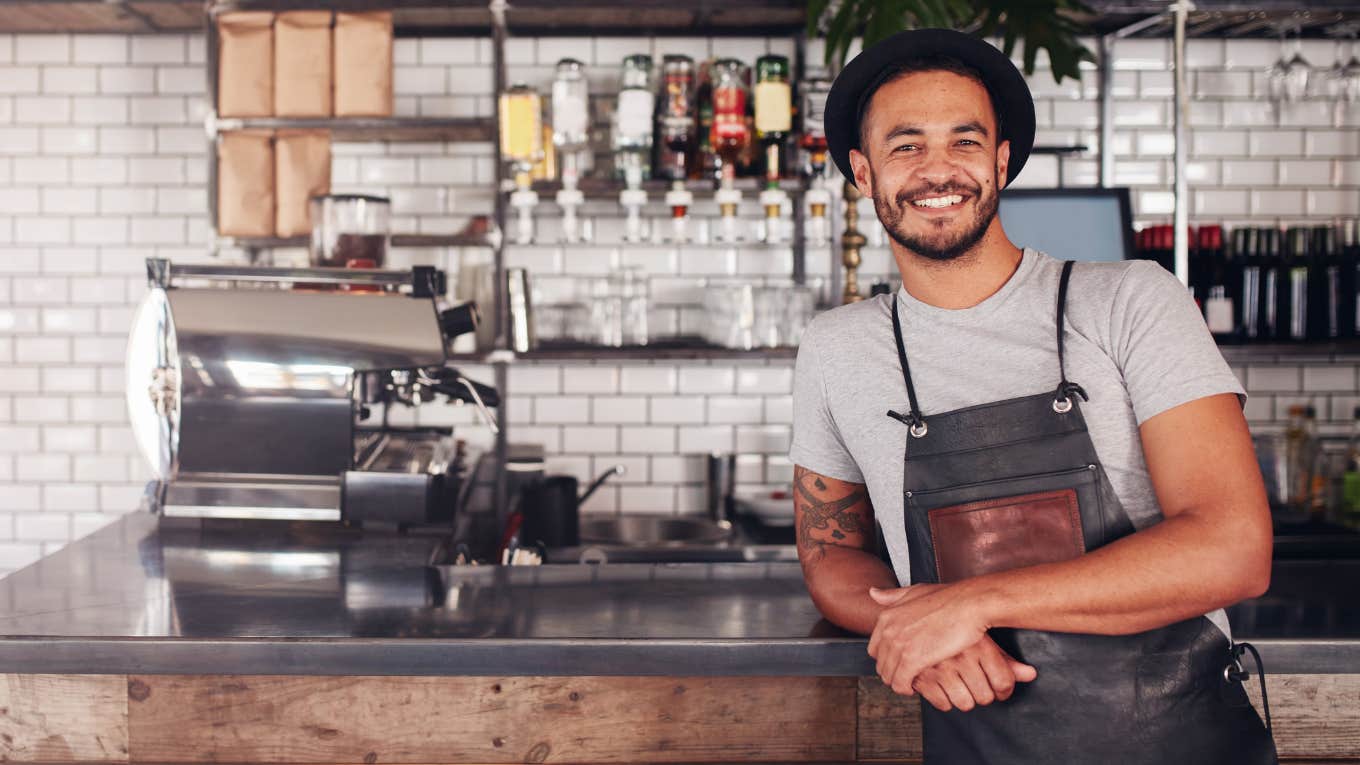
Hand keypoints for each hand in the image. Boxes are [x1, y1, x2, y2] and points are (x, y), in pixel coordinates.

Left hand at [867, 583, 1029, 702]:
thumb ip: (893, 596)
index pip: (874, 648)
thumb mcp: (916, 591)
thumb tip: (873, 593)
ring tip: (913, 682)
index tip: (900, 662)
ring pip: (888, 675)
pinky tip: (916, 687)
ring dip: (899, 682)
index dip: (887, 658)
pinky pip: (900, 683)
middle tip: (907, 675)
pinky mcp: (913, 659)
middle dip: (892, 671)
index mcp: (887, 616)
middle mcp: (889, 630)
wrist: (970, 604)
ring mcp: (899, 645)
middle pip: (881, 663)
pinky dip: (906, 688)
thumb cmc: (949, 599)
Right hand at [907, 634, 1036, 710]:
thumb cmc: (951, 625)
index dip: (1004, 690)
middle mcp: (961, 655)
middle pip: (985, 696)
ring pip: (965, 703)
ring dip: (963, 699)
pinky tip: (942, 686)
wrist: (912, 614)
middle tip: (975, 685)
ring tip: (958, 685)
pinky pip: (943, 704)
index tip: (999, 689)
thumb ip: (1006, 659)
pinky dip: (943, 699)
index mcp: (978, 644)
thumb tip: (1031, 675)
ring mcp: (940, 667)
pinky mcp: (921, 677)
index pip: (1004, 682)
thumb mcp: (981, 637)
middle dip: (982, 695)